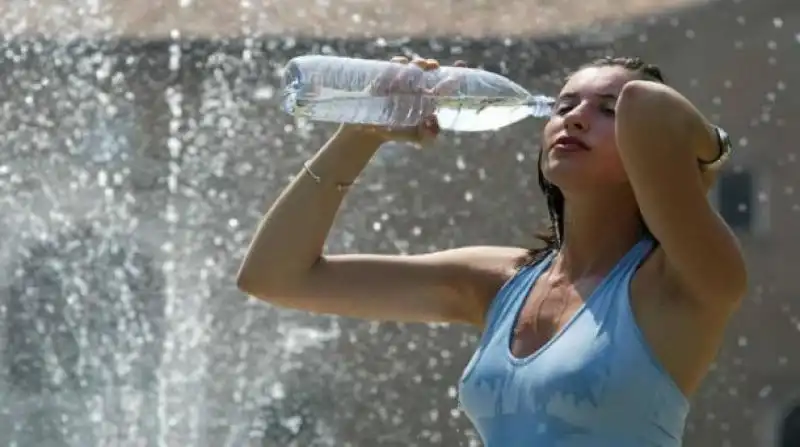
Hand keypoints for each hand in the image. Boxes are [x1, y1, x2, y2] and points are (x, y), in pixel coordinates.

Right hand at [339, 56, 466, 146]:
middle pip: (427, 67)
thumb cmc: (398, 130)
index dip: (455, 71)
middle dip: (430, 64)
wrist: (372, 130)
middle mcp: (416, 83)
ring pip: (410, 64)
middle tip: (433, 66)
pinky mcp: (384, 78)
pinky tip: (400, 67)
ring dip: (415, 63)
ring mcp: (400, 79)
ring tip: (418, 67)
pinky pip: (391, 67)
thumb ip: (428, 136)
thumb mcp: (417, 137)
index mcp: (428, 94)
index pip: (443, 79)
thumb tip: (434, 125)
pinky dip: (396, 65)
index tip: (461, 63)